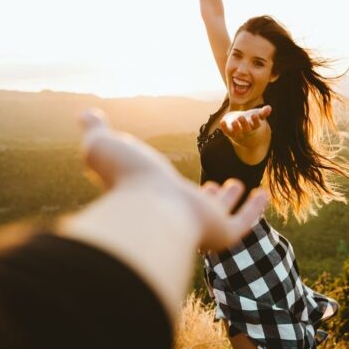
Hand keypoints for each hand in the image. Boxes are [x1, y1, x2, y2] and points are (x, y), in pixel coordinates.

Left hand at [79, 108, 265, 250]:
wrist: (147, 208)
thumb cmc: (124, 178)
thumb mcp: (103, 145)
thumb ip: (96, 129)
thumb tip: (86, 114)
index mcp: (149, 196)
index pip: (160, 192)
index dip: (166, 185)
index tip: (170, 174)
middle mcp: (174, 214)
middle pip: (193, 207)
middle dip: (206, 197)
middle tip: (217, 185)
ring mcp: (199, 224)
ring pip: (219, 214)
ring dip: (228, 201)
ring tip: (238, 185)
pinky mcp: (221, 233)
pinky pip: (243, 223)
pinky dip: (253, 210)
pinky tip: (263, 195)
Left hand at [219, 106, 271, 143]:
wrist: (245, 133)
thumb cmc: (252, 121)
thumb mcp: (258, 116)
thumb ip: (263, 113)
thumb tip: (269, 108)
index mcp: (254, 127)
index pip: (256, 124)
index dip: (255, 120)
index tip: (254, 115)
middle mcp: (247, 131)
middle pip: (246, 129)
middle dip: (243, 124)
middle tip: (241, 118)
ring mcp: (238, 133)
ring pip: (237, 132)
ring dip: (235, 127)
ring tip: (234, 122)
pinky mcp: (230, 133)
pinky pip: (227, 132)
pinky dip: (224, 128)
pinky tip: (222, 122)